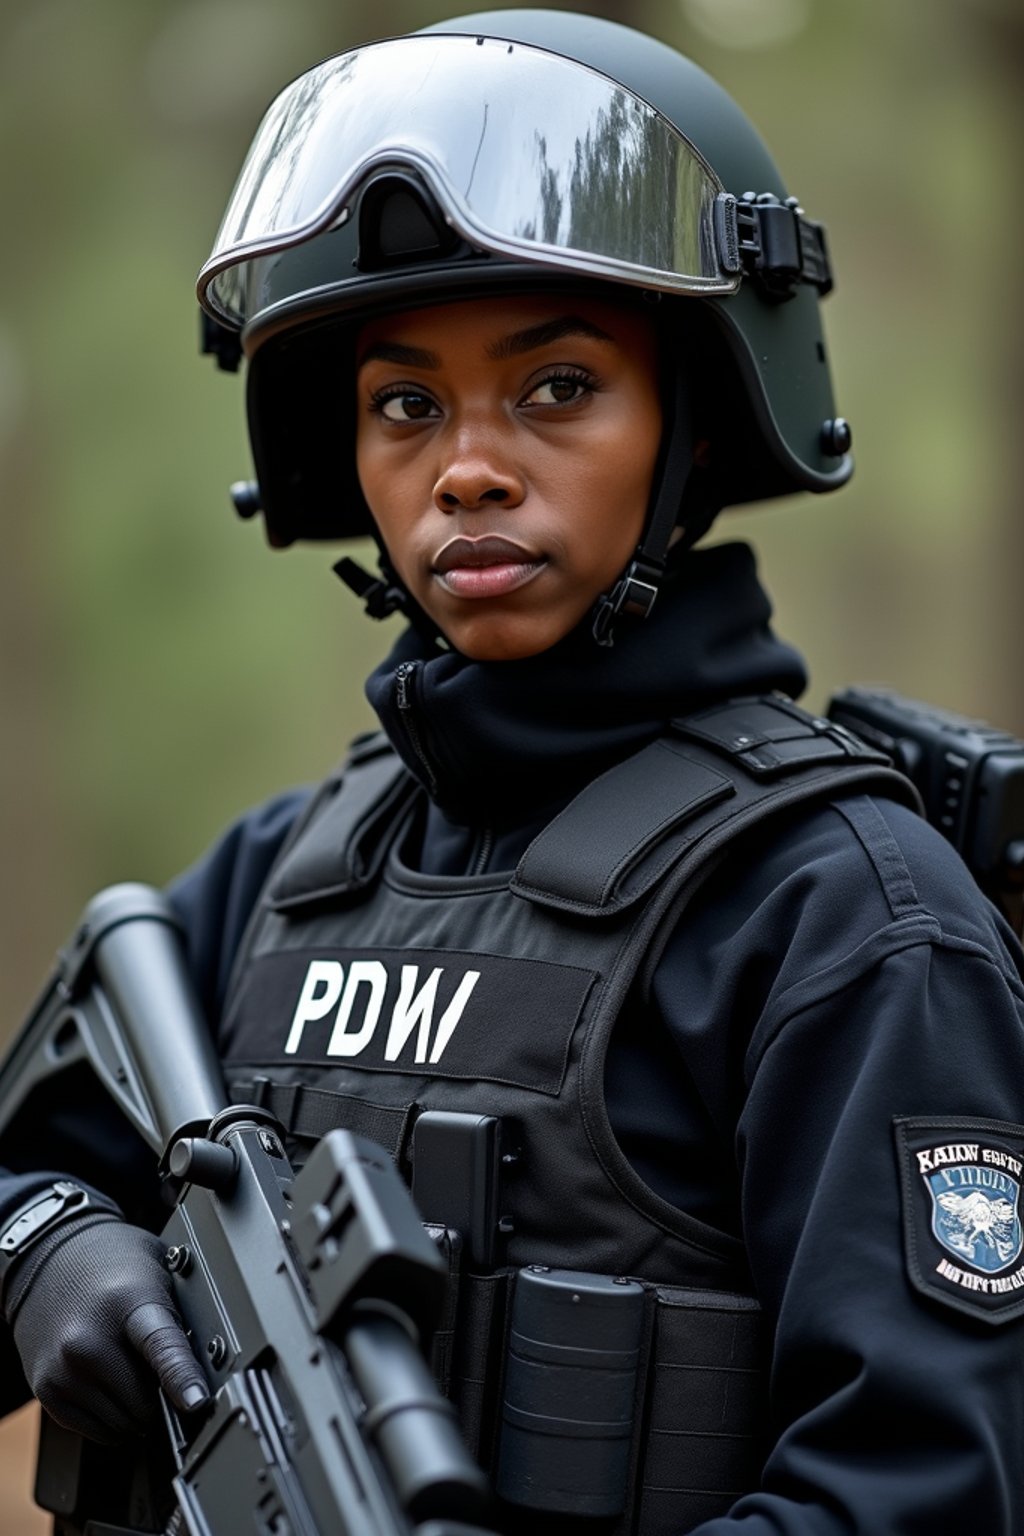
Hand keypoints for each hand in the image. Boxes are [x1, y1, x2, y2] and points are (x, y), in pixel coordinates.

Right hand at [4, 1210, 208, 1442]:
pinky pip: (96, 1431)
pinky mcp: (47, 1390)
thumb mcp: (158, 1269)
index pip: (159, 1346)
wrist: (51, 1257)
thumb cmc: (113, 1263)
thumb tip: (212, 1360)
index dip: (181, 1377)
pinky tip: (110, 1382)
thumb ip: (180, 1314)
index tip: (197, 1402)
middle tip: (159, 1366)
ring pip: (123, 1425)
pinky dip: (113, 1418)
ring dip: (138, 1411)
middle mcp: (88, 1340)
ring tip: (132, 1369)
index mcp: (126, 1302)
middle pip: (145, 1402)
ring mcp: (64, 1369)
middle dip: (163, 1395)